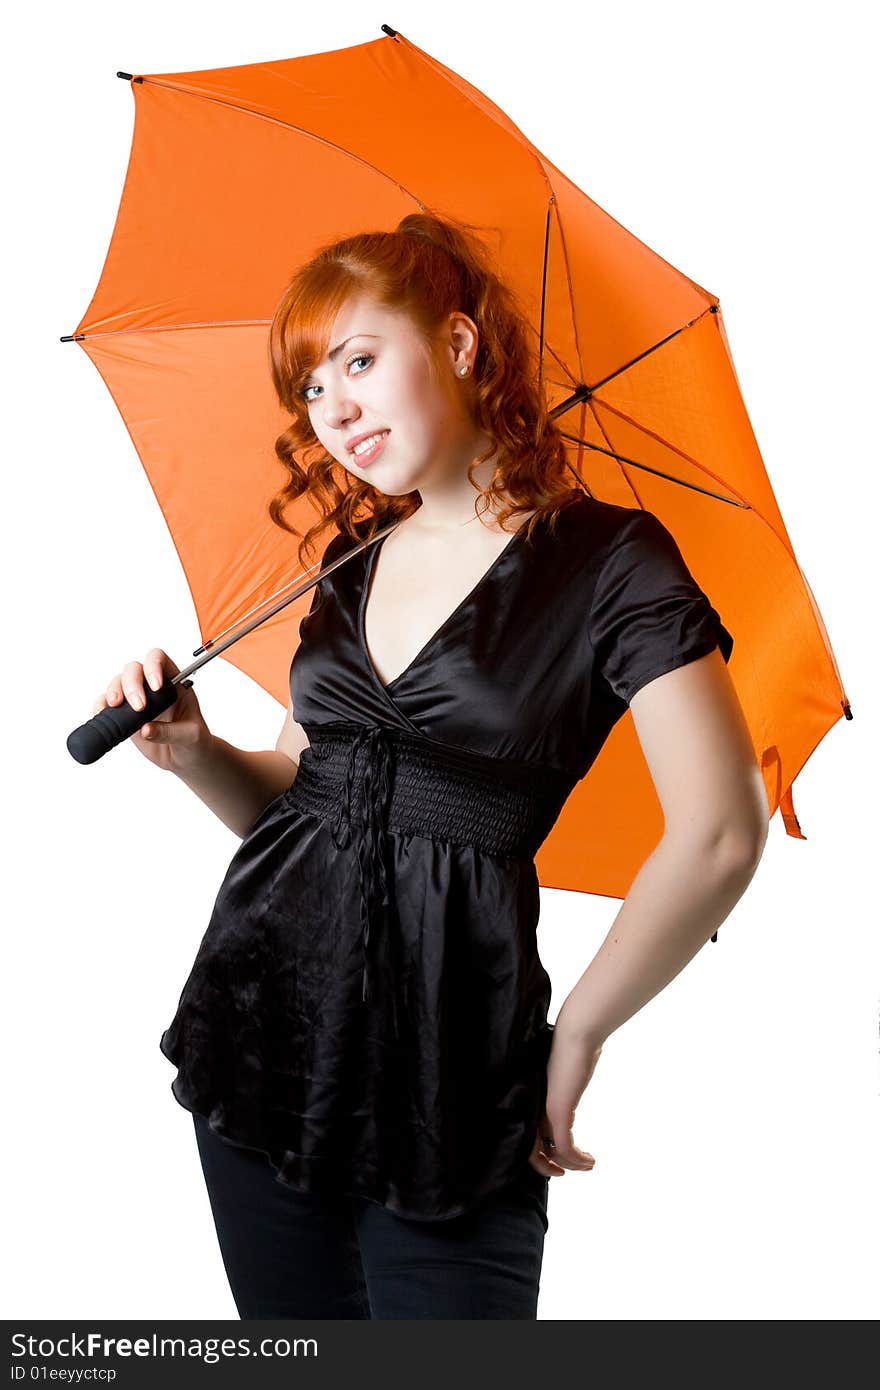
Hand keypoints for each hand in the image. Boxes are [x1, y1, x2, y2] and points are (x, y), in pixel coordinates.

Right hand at [92, 647, 212, 774]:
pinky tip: (103, 712)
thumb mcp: (191, 735)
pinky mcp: (124, 714)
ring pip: (118, 682)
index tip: (156, 687)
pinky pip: (106, 703)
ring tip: (116, 706)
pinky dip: (101, 706)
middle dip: (132, 684)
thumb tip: (145, 729)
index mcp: (174, 681)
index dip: (154, 667)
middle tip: (139, 707)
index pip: (159, 659)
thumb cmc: (194, 740)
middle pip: (134, 669)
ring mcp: (137, 698)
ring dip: (114, 691)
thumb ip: (171, 732)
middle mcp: (152, 686)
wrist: (184, 758)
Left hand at [527, 1013, 603, 1178]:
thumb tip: (575, 1078)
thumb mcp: (567, 1072)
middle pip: (533, 1148)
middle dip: (548, 1166)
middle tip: (563, 1174)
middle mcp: (535, 1106)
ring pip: (553, 1151)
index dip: (539, 1153)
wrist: (576, 1034)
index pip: (529, 1134)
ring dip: (571, 1164)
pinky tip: (590, 1161)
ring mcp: (545, 1109)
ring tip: (588, 1165)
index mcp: (534, 1099)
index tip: (557, 1161)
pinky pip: (564, 1146)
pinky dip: (577, 1159)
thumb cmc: (574, 1047)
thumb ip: (566, 1083)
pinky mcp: (558, 1110)